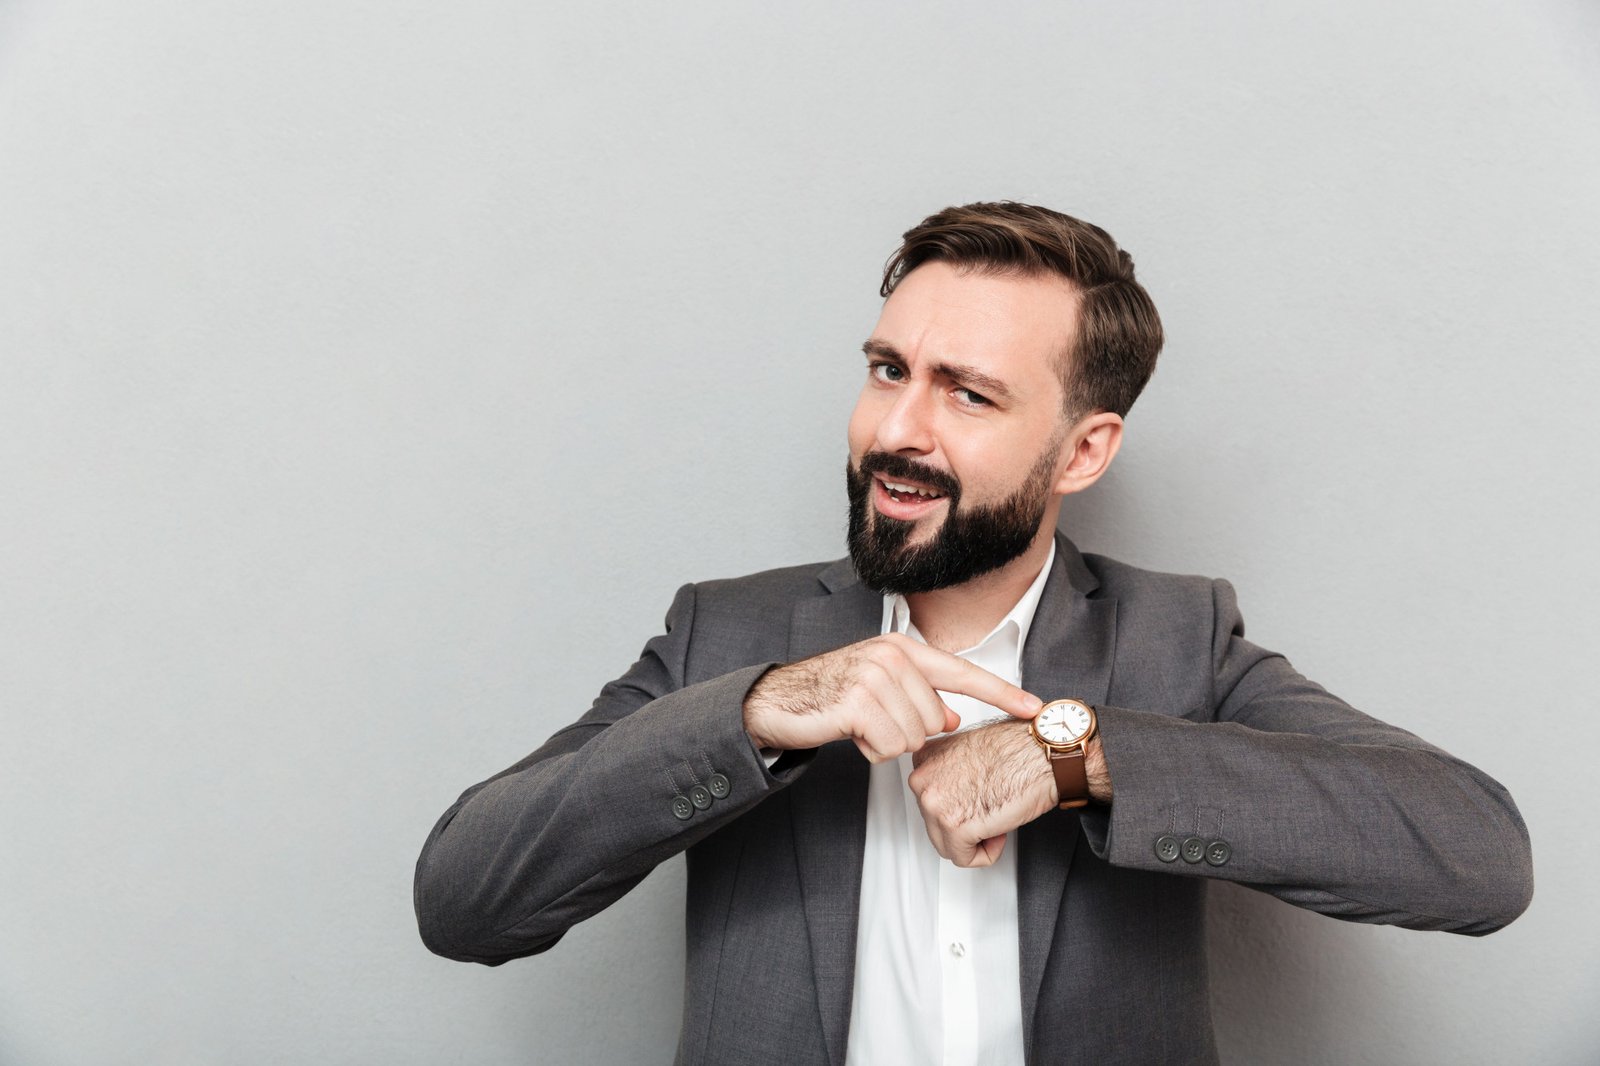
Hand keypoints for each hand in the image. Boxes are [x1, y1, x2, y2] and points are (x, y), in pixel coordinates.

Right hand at [743, 633, 1043, 762]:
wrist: (777, 701)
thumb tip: (953, 718)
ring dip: (887, 743)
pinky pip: (890, 746)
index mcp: (903, 648)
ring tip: (859, 725)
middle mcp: (892, 656)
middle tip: (872, 720)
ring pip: (915, 737)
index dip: (1004, 694)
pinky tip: (850, 732)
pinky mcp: (858, 702)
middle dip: (907, 732)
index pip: (963, 672)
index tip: (1036, 708)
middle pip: (935, 720)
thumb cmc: (829, 695)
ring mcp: (874, 676)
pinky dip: (871, 751)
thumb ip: (921, 698)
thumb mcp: (880, 690)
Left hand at [907, 720, 1057, 867]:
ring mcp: (934, 804)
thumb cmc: (1017, 750)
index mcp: (924, 759)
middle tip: (990, 809)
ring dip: (974, 840)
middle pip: (935, 826)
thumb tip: (950, 795)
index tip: (977, 799)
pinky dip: (985, 854)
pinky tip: (999, 831)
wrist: (1041, 755)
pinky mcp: (954, 827)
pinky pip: (964, 859)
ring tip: (996, 818)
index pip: (928, 802)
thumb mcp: (966, 750)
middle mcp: (922, 780)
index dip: (959, 806)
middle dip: (965, 826)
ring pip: (947, 845)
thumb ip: (947, 772)